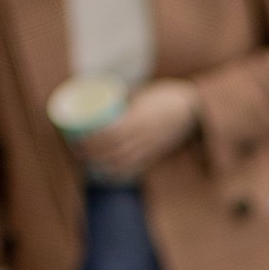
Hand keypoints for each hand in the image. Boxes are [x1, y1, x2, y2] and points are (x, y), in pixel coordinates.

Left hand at [82, 79, 202, 180]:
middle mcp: (144, 136)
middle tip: (77, 152)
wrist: (192, 109)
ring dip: (102, 167)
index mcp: (139, 119)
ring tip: (88, 164)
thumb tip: (100, 102)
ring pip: (123, 163)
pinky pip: (135, 169)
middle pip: (113, 152)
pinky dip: (119, 175)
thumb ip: (124, 102)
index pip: (110, 135)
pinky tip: (107, 174)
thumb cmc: (164, 96)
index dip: (91, 141)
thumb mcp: (142, 95)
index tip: (76, 139)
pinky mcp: (155, 155)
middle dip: (92, 155)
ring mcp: (150, 148)